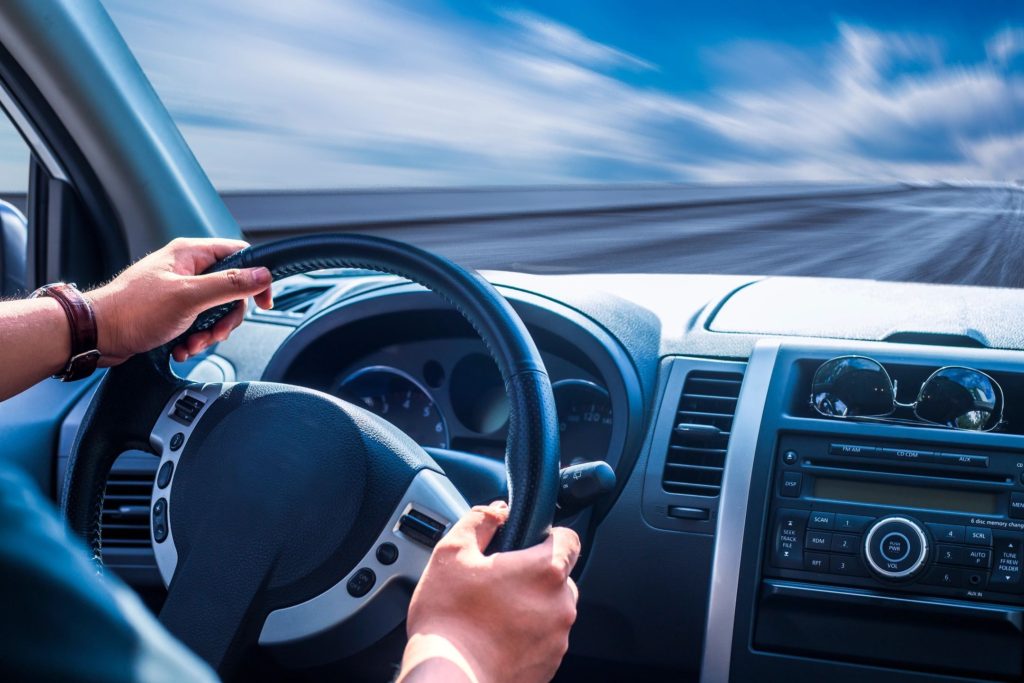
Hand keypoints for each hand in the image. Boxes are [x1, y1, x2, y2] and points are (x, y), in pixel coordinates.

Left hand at [87, 237, 272, 363]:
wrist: (97, 335)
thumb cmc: (133, 310)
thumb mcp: (189, 297)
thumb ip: (230, 285)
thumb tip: (263, 275)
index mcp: (191, 254)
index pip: (240, 255)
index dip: (256, 278)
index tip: (264, 301)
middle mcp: (186, 269)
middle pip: (230, 290)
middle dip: (226, 318)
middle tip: (216, 332)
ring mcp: (179, 291)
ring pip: (215, 311)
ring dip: (209, 333)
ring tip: (191, 343)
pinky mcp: (172, 311)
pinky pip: (198, 323)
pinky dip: (194, 339)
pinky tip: (181, 347)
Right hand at [399, 501, 580, 682]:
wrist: (449, 680)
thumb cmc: (449, 620)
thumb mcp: (451, 553)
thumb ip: (479, 521)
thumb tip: (497, 512)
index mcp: (545, 571)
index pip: (570, 539)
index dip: (549, 536)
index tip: (527, 544)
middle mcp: (561, 605)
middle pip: (560, 577)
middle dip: (533, 575)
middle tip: (498, 582)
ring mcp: (558, 640)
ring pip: (551, 610)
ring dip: (530, 606)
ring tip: (492, 613)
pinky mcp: (549, 666)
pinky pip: (544, 639)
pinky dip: (526, 635)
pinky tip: (495, 637)